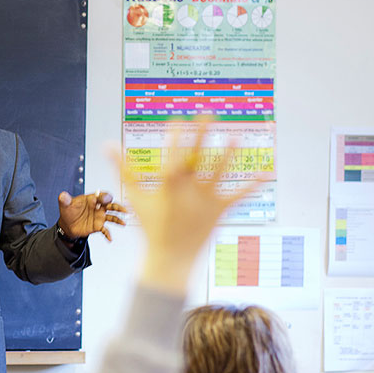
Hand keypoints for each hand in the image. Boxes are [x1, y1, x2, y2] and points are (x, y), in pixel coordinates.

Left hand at [56, 190, 126, 241]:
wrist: (67, 224)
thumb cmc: (69, 211)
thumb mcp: (65, 204)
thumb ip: (64, 200)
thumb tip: (62, 196)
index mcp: (92, 199)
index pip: (102, 196)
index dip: (105, 197)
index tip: (106, 200)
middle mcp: (98, 207)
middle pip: (111, 206)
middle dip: (118, 207)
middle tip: (124, 210)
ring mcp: (99, 217)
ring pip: (112, 217)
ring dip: (118, 220)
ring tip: (123, 223)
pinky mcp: (98, 226)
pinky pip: (105, 230)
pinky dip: (108, 234)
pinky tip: (110, 238)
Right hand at [118, 117, 262, 292]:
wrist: (169, 258)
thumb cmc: (151, 224)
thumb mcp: (135, 196)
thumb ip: (123, 168)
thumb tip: (107, 144)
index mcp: (168, 184)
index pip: (172, 155)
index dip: (175, 136)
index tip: (178, 120)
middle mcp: (188, 190)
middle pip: (196, 157)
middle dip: (201, 135)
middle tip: (208, 115)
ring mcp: (205, 200)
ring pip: (219, 173)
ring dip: (228, 155)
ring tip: (236, 136)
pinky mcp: (219, 211)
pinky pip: (238, 196)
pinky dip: (252, 186)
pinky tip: (266, 173)